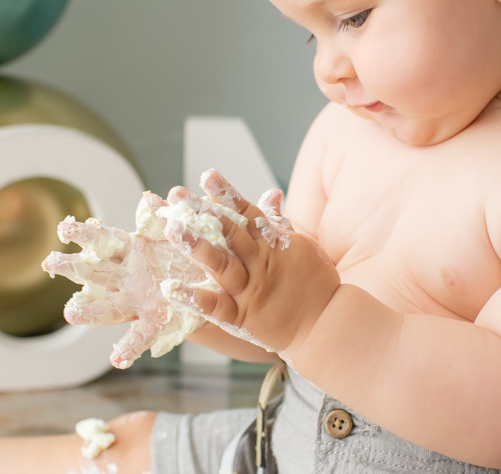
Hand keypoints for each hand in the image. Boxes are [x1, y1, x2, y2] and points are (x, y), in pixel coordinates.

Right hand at [42, 191, 216, 368]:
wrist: (218, 281)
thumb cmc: (193, 252)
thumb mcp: (182, 231)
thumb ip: (165, 218)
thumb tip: (148, 198)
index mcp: (134, 250)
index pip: (103, 240)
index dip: (84, 234)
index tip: (63, 228)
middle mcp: (129, 276)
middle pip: (95, 271)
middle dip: (72, 267)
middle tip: (50, 263)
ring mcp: (139, 300)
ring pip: (109, 307)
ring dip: (89, 312)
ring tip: (71, 314)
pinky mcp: (157, 321)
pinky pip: (141, 335)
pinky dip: (128, 348)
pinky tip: (116, 359)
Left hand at [165, 170, 340, 355]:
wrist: (329, 326)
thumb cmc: (314, 284)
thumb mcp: (300, 247)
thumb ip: (278, 223)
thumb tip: (271, 193)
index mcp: (272, 245)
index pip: (247, 213)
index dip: (226, 194)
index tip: (207, 175)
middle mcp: (259, 263)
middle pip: (229, 233)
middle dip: (203, 214)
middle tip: (178, 197)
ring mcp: (250, 290)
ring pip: (220, 265)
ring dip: (196, 247)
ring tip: (173, 230)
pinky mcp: (243, 317)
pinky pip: (216, 307)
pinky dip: (195, 299)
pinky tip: (171, 289)